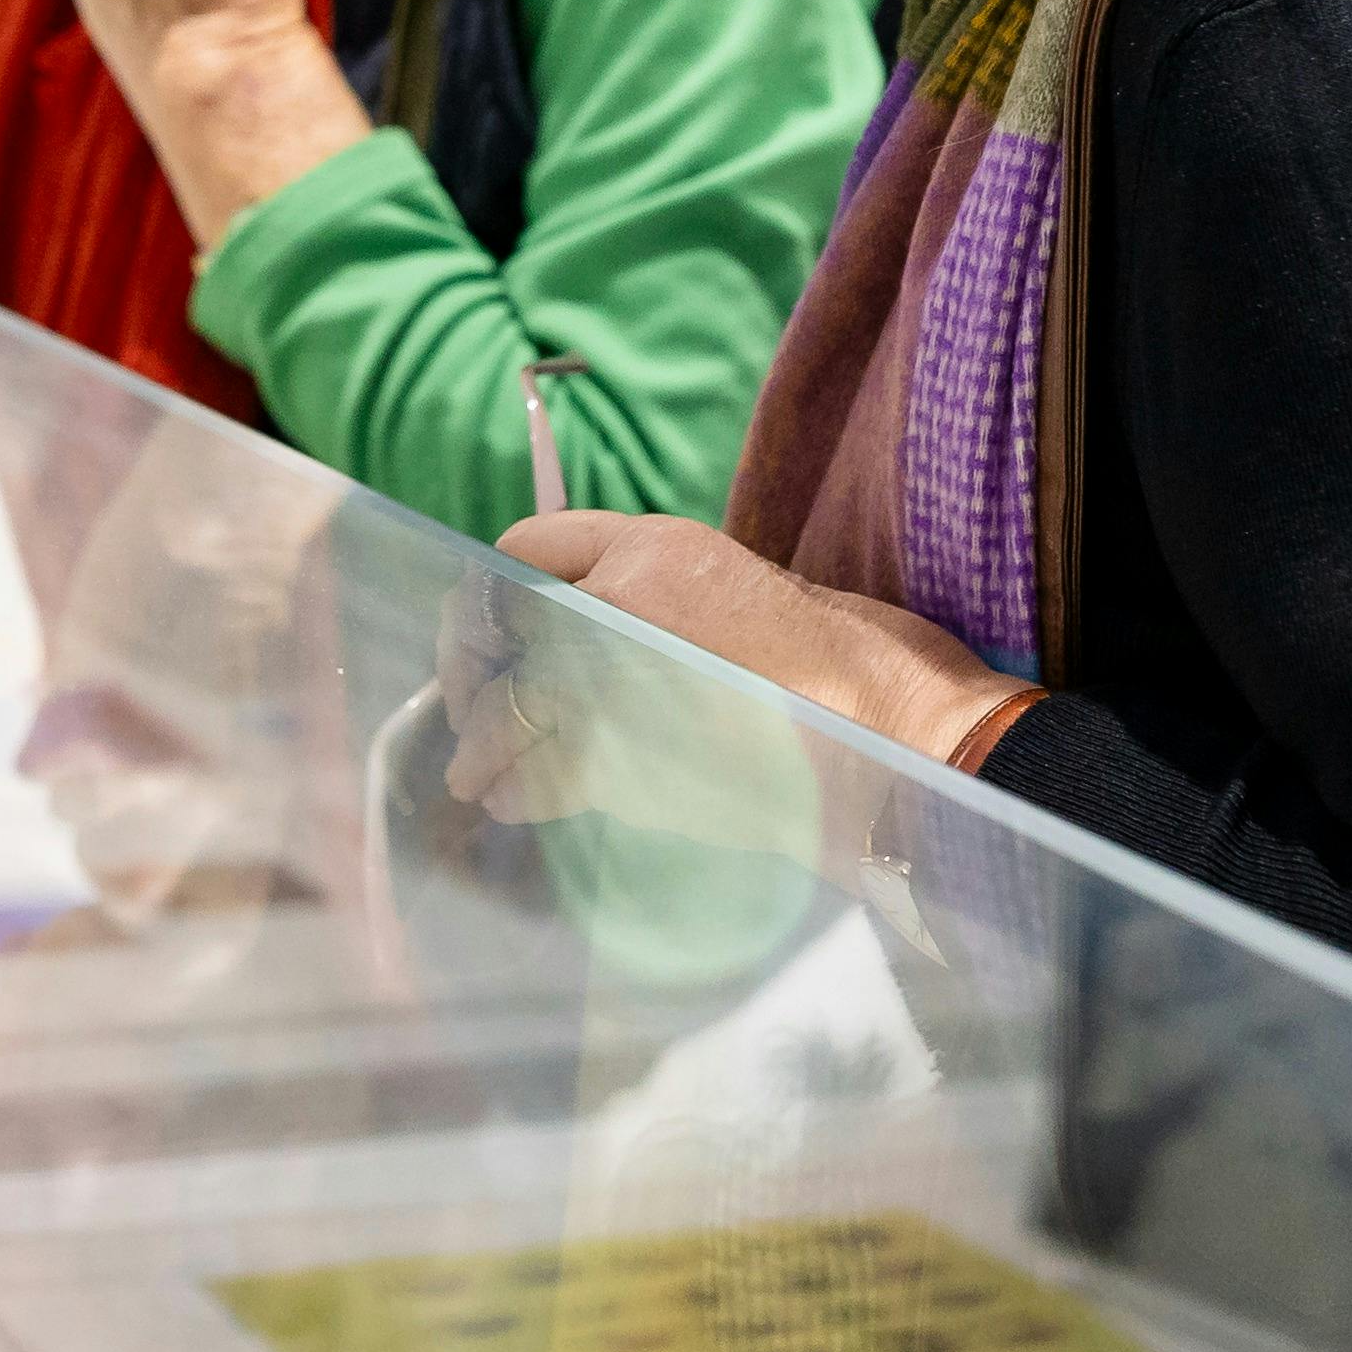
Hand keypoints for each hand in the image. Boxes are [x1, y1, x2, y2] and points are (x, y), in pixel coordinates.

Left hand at [480, 514, 1029, 781]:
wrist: (888, 738)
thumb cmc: (835, 668)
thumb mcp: (736, 589)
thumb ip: (654, 597)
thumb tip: (578, 638)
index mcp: (653, 546)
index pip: (526, 548)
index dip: (494, 596)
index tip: (487, 634)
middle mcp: (619, 598)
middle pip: (501, 630)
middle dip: (471, 673)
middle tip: (464, 713)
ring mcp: (610, 678)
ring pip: (505, 711)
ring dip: (483, 747)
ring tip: (475, 775)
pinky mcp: (617, 759)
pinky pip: (534, 777)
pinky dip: (517, 795)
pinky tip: (515, 805)